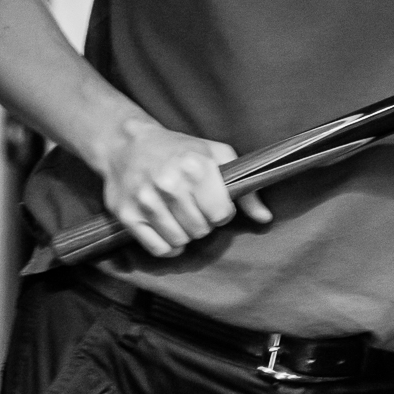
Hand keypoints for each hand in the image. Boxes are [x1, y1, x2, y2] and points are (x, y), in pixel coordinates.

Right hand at [101, 117, 271, 256]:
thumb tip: (265, 218)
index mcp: (195, 166)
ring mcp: (146, 201)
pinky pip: (159, 249)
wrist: (128, 144)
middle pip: (201, 230)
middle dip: (203, 222)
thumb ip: (244, 188)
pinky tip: (169, 230)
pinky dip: (168, 246)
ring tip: (180, 216)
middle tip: (194, 207)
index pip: (221, 214)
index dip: (221, 211)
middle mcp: (169, 184)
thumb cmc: (178, 150)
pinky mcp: (127, 216)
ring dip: (185, 234)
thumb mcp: (215, 156)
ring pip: (181, 241)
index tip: (213, 202)